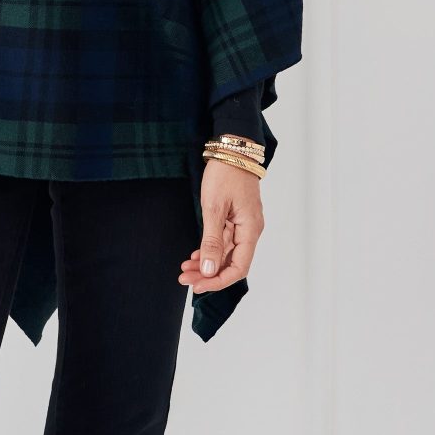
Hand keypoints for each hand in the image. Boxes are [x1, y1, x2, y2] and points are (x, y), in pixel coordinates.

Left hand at [178, 157, 263, 293]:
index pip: (238, 268)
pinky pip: (224, 240)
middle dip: (208, 274)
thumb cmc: (225, 174)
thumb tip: (210, 270)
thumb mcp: (214, 208)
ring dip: (206, 262)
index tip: (198, 286)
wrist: (231, 148)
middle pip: (230, 263)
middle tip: (184, 278)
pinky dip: (209, 248)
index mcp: (250, 230)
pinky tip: (195, 254)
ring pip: (225, 253)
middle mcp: (250, 231)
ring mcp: (243, 224)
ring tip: (185, 268)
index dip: (218, 281)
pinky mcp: (235, 217)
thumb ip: (212, 241)